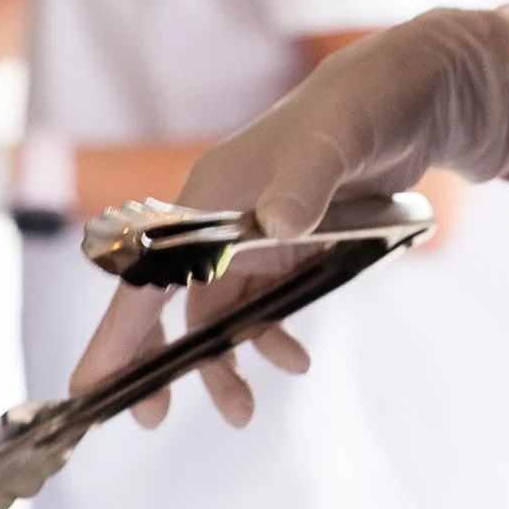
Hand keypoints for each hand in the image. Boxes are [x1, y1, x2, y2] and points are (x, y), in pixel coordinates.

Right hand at [73, 6, 508, 426]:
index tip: (90, 384)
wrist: (418, 91)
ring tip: (241, 413)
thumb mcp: (338, 137)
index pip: (145, 275)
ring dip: (220, 364)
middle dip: (153, 361)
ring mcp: (249, 239)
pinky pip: (259, 308)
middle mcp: (215, 222)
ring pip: (212, 316)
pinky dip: (270, 339)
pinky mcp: (284, 249)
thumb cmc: (366, 102)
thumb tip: (279, 224)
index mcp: (206, 196)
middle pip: (163, 303)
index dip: (116, 334)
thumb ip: (307, 179)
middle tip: (150, 417)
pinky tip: (296, 361)